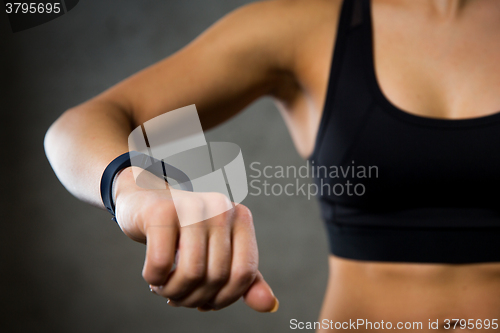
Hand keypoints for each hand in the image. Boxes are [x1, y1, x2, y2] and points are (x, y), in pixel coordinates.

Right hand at [113, 167, 278, 311]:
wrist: (145, 198)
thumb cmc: (184, 231)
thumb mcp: (218, 251)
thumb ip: (243, 278)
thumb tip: (269, 305)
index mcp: (240, 217)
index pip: (244, 273)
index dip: (225, 298)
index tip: (206, 302)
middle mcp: (221, 208)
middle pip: (216, 276)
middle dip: (194, 298)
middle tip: (177, 297)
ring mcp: (192, 206)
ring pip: (191, 273)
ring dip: (173, 292)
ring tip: (164, 289)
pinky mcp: (161, 211)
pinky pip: (161, 263)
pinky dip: (154, 279)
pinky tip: (153, 276)